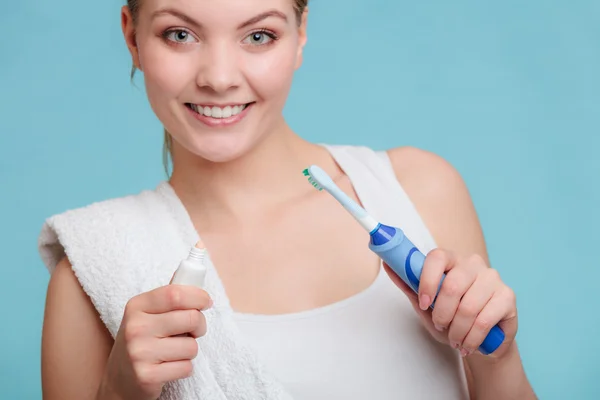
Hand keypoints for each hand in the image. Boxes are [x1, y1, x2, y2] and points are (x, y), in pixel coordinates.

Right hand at [98, 281, 211, 399]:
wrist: (119, 379)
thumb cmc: (142, 340)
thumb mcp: (146, 313)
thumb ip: (169, 296)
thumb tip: (194, 269)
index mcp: (137, 306)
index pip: (175, 293)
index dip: (199, 296)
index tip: (206, 302)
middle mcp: (136, 327)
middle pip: (191, 318)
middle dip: (200, 325)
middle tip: (193, 330)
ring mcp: (139, 353)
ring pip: (192, 346)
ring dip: (190, 350)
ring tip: (175, 351)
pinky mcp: (147, 376)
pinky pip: (186, 367)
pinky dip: (184, 368)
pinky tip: (168, 367)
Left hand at [384, 248, 517, 359]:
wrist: (482, 341)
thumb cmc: (451, 319)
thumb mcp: (426, 305)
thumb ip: (409, 285)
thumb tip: (387, 265)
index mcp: (451, 260)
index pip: (437, 257)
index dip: (427, 281)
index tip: (423, 303)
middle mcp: (473, 263)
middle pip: (452, 286)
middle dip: (442, 314)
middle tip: (441, 326)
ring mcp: (493, 278)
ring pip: (468, 307)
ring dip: (457, 330)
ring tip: (455, 339)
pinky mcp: (508, 296)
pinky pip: (484, 320)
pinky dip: (472, 338)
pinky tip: (468, 344)